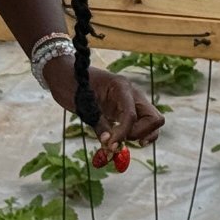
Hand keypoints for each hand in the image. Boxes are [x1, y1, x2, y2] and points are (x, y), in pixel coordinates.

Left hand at [45, 56, 165, 149]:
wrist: (66, 73)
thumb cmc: (72, 84)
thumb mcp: (83, 105)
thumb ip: (99, 125)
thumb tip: (110, 145)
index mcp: (120, 86)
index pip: (131, 114)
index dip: (123, 133)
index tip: (110, 146)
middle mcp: (132, 92)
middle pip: (154, 118)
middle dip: (139, 134)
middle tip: (119, 141)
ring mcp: (133, 100)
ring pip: (153, 121)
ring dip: (142, 135)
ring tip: (120, 141)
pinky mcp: (129, 108)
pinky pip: (143, 122)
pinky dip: (138, 134)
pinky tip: (124, 140)